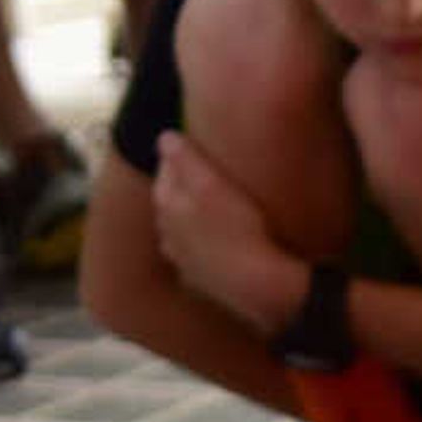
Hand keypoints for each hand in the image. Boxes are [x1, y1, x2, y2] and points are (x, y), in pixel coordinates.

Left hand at [149, 131, 298, 331]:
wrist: (258, 284)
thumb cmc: (238, 230)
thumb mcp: (211, 186)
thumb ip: (185, 159)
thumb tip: (164, 137)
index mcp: (167, 204)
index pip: (166, 170)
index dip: (181, 155)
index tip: (199, 144)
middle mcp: (167, 232)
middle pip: (170, 198)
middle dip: (183, 184)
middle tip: (208, 170)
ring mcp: (182, 257)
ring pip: (179, 228)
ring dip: (191, 215)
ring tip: (215, 203)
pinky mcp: (199, 277)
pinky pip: (195, 252)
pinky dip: (202, 242)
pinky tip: (219, 239)